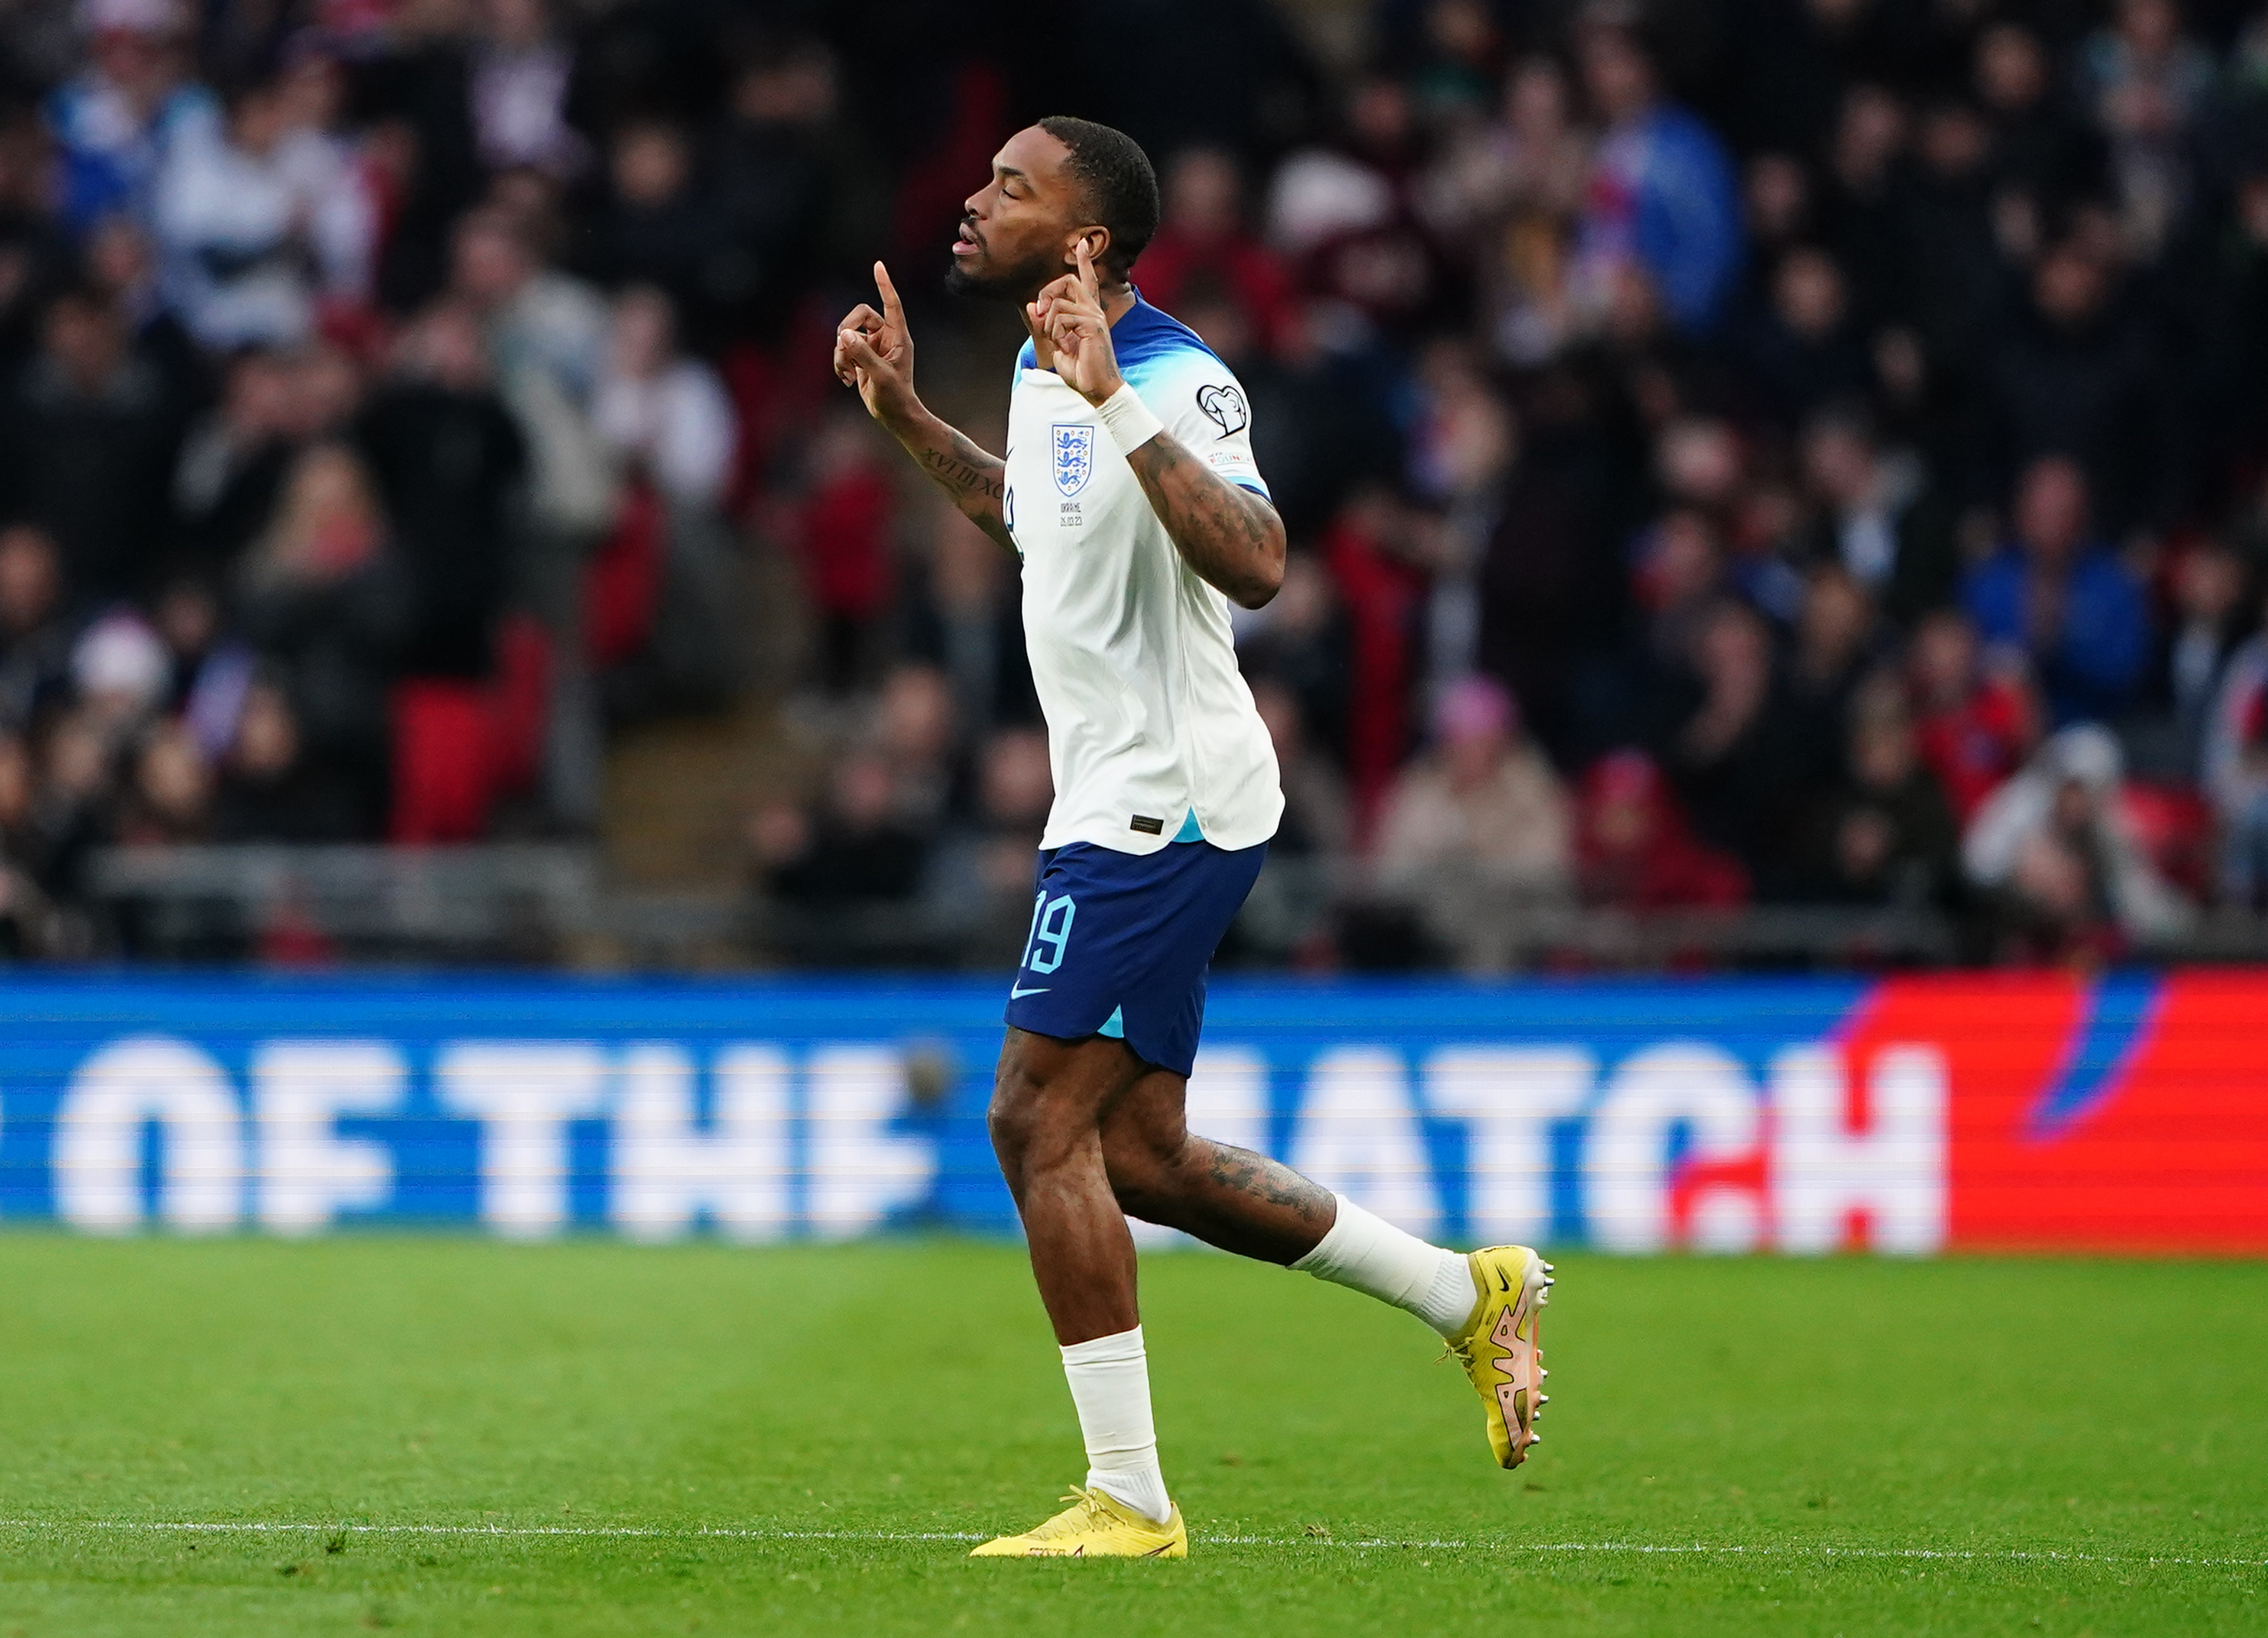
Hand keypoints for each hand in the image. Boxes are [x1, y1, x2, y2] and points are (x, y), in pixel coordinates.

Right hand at [834, 261, 917, 425]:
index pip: (892, 304)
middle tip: (843, 348)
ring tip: (849, 374)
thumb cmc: (895, 396)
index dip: (884, 285)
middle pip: (859, 316)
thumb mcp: (880, 375)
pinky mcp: (861, 357)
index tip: (878, 265)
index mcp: (898, 337)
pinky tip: (848, 379)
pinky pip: (842, 350)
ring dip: (841, 354)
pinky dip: (840, 363)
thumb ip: (862, 353)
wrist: (893, 415)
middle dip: (846, 330)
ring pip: (846, 335)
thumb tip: (843, 333)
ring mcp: (872, 346)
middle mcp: (885, 337)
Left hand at [1029, 240, 1121, 405]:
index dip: (1084, 261)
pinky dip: (1057, 333)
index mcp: (1087, 313)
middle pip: (1068, 280)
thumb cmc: (1081, 371)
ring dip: (1049, 325)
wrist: (1098, 390)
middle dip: (1047, 292)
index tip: (1082, 242)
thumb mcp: (1056, 346)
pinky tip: (1066, 347)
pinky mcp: (1093, 324)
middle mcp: (1093, 310)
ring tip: (1059, 343)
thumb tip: (1033, 306)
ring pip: (1059, 303)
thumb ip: (1045, 325)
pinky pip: (1062, 318)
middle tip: (1040, 312)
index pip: (1086, 281)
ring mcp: (1095, 316)